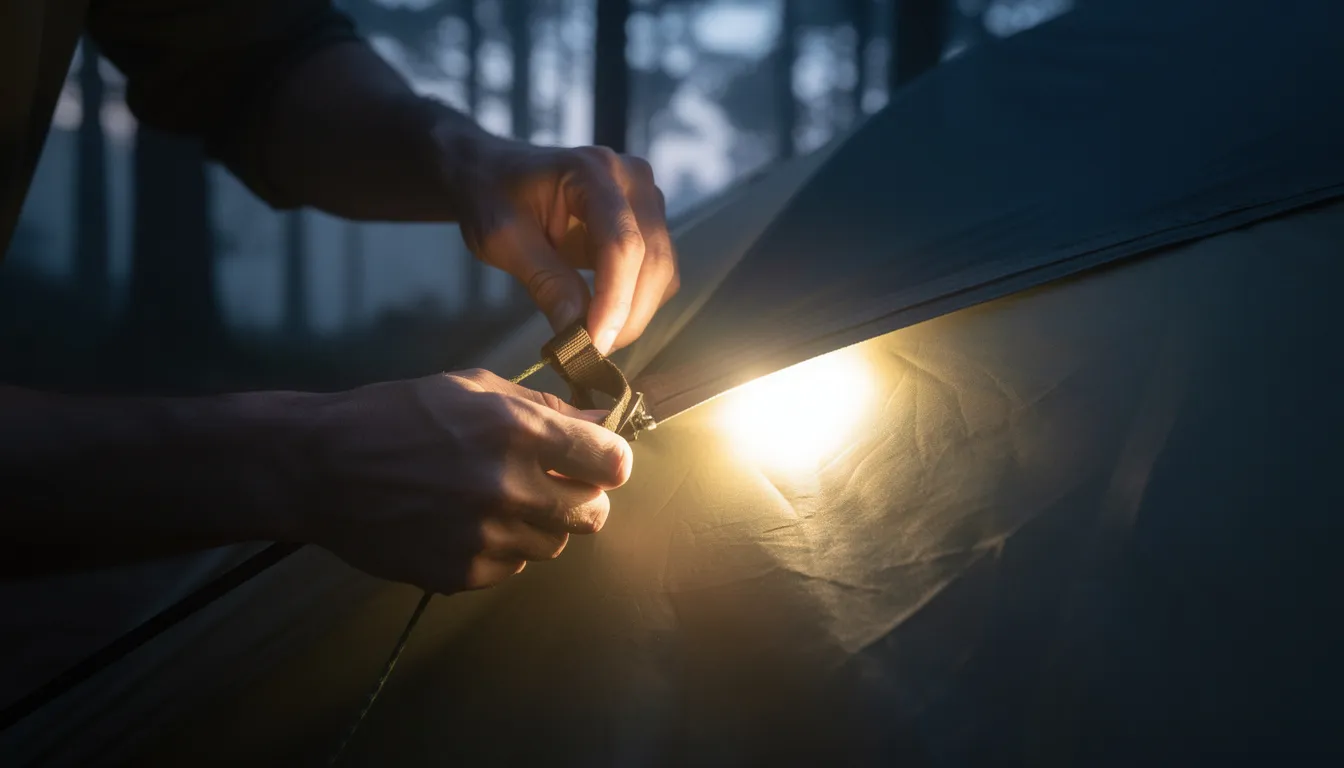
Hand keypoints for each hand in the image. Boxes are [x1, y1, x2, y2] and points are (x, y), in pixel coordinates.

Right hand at [299, 369, 632, 593]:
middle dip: (580, 496)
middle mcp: (509, 487)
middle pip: (593, 513)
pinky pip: (512, 567)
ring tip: (494, 499)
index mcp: (516, 430)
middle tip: (550, 482)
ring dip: (538, 524)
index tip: (598, 460)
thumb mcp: (471, 387)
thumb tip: (600, 423)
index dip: (610, 461)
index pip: (612, 462)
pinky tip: (464, 522)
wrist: (321, 468)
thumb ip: (543, 408)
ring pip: (554, 544)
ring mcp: (486, 536)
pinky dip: (500, 549)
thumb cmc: (396, 416)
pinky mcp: (463, 573)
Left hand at [449, 136, 679, 353]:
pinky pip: (658, 273)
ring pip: (662, 271)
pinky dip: (635, 303)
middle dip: (626, 315)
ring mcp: (646, 198)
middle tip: (589, 353)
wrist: (494, 174)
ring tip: (591, 337)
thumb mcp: (502, 240)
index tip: (595, 345)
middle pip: (652, 260)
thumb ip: (545, 282)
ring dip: (633, 313)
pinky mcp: (649, 222)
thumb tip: (578, 335)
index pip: (622, 243)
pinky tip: (601, 317)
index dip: (614, 300)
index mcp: (591, 172)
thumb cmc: (492, 198)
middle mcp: (631, 178)